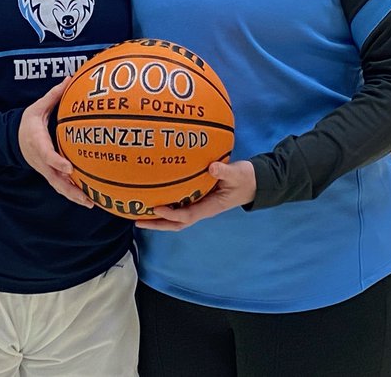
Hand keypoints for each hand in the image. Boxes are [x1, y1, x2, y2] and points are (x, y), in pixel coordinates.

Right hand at [18, 81, 92, 208]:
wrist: (12, 139)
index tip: (69, 168)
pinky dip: (72, 193)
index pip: (46, 154)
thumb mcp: (37, 107)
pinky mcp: (48, 174)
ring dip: (73, 196)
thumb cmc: (28, 123)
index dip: (57, 162)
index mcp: (37, 142)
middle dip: (70, 188)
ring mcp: (44, 169)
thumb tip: (70, 78)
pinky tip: (87, 199)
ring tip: (90, 203)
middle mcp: (40, 160)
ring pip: (58, 186)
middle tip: (86, 196)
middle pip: (55, 178)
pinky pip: (60, 186)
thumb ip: (53, 95)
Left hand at [136, 160, 255, 230]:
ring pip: (176, 218)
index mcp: (210, 207)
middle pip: (177, 224)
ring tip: (139, 215)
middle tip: (137, 220)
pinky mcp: (198, 199)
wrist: (252, 183)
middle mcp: (202, 209)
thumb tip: (211, 167)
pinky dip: (166, 208)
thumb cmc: (243, 178)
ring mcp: (199, 206)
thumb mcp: (236, 173)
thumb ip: (224, 171)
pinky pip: (179, 207)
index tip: (156, 208)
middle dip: (158, 224)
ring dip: (159, 219)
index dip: (171, 214)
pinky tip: (154, 200)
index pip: (187, 215)